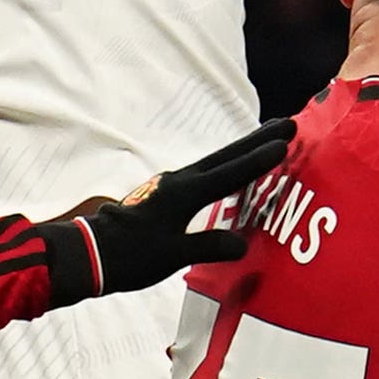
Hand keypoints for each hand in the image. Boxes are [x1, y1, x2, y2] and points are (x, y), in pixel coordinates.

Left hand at [72, 118, 295, 298]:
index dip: (258, 161)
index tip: (284, 142)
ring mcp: (171, 187)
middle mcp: (179, 183)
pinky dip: (225, 167)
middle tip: (288, 122)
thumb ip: (207, 248)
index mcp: (183, 194)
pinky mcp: (166, 196)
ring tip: (267, 140)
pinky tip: (230, 173)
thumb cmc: (130, 255)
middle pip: (225, 157)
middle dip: (256, 141)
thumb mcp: (171, 256)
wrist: (90, 254)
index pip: (229, 174)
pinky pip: (205, 175)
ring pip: (215, 163)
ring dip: (242, 151)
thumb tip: (243, 244)